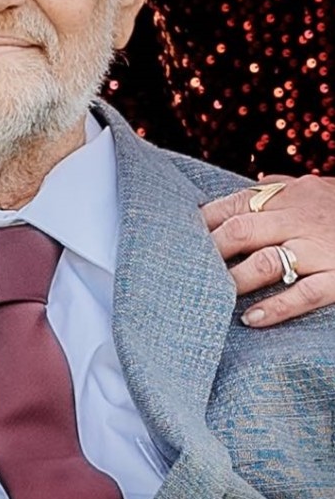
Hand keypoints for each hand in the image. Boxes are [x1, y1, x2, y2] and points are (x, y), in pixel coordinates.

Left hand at [202, 175, 334, 326]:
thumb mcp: (322, 187)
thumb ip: (288, 185)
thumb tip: (258, 179)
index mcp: (293, 194)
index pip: (235, 202)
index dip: (204, 219)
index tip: (178, 234)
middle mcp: (302, 217)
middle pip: (242, 229)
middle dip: (210, 250)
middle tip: (187, 268)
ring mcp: (322, 248)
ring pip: (267, 261)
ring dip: (235, 279)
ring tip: (214, 295)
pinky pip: (306, 293)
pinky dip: (276, 307)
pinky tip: (251, 319)